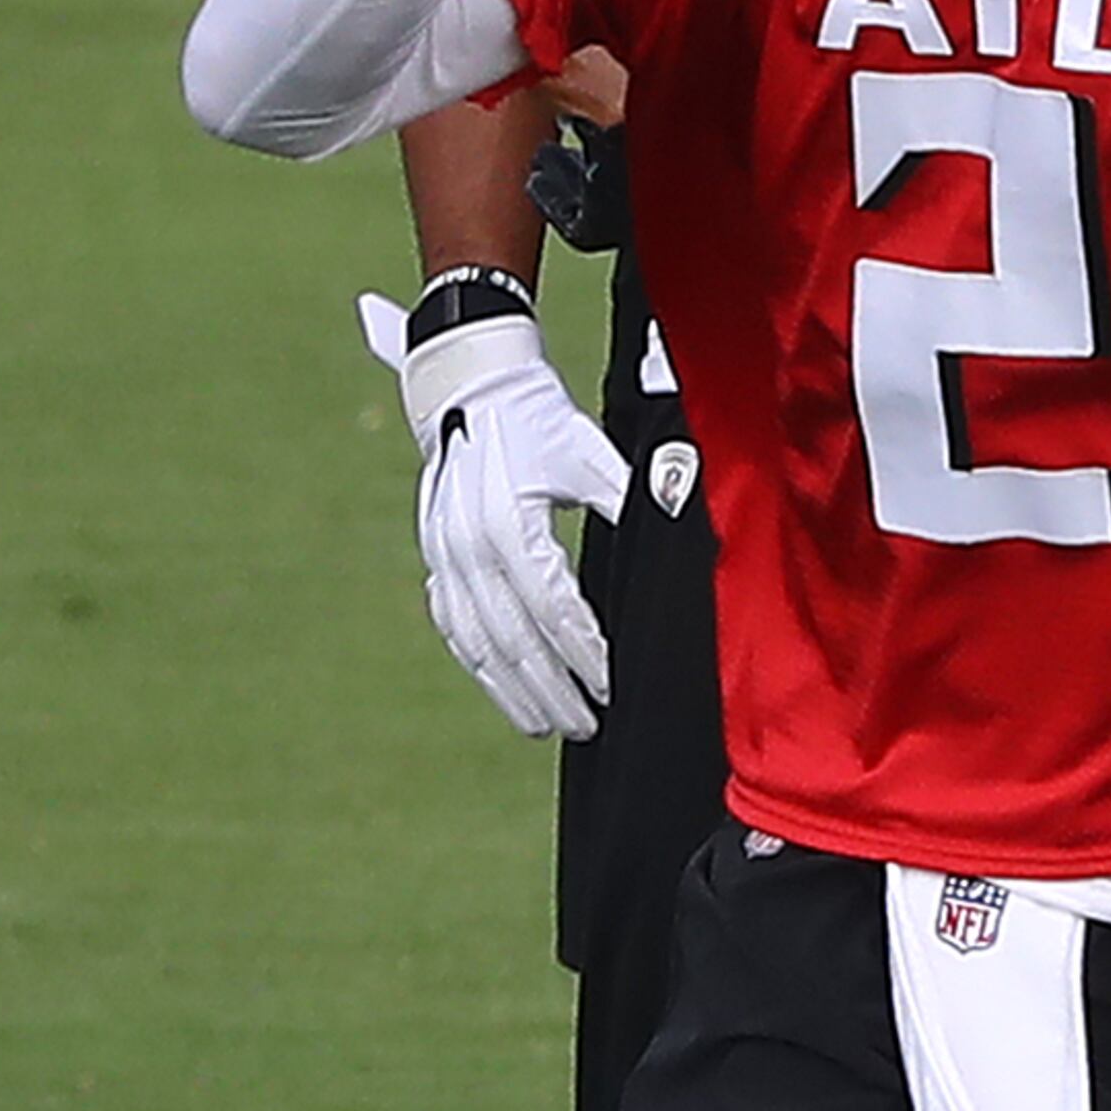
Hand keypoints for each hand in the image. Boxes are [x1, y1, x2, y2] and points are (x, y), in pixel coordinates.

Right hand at [359, 294, 630, 737]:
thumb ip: (630, 502)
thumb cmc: (541, 420)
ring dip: (511, 689)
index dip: (584, 651)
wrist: (471, 384)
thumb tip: (676, 541)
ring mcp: (444, 554)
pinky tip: (503, 687)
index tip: (611, 683)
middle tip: (586, 725)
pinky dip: (479, 662)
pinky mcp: (434, 555)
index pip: (553, 606)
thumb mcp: (593, 456)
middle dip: (552, 689)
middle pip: (513, 639)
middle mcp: (469, 545)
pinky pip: (453, 623)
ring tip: (546, 724)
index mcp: (510, 521)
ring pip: (477, 641)